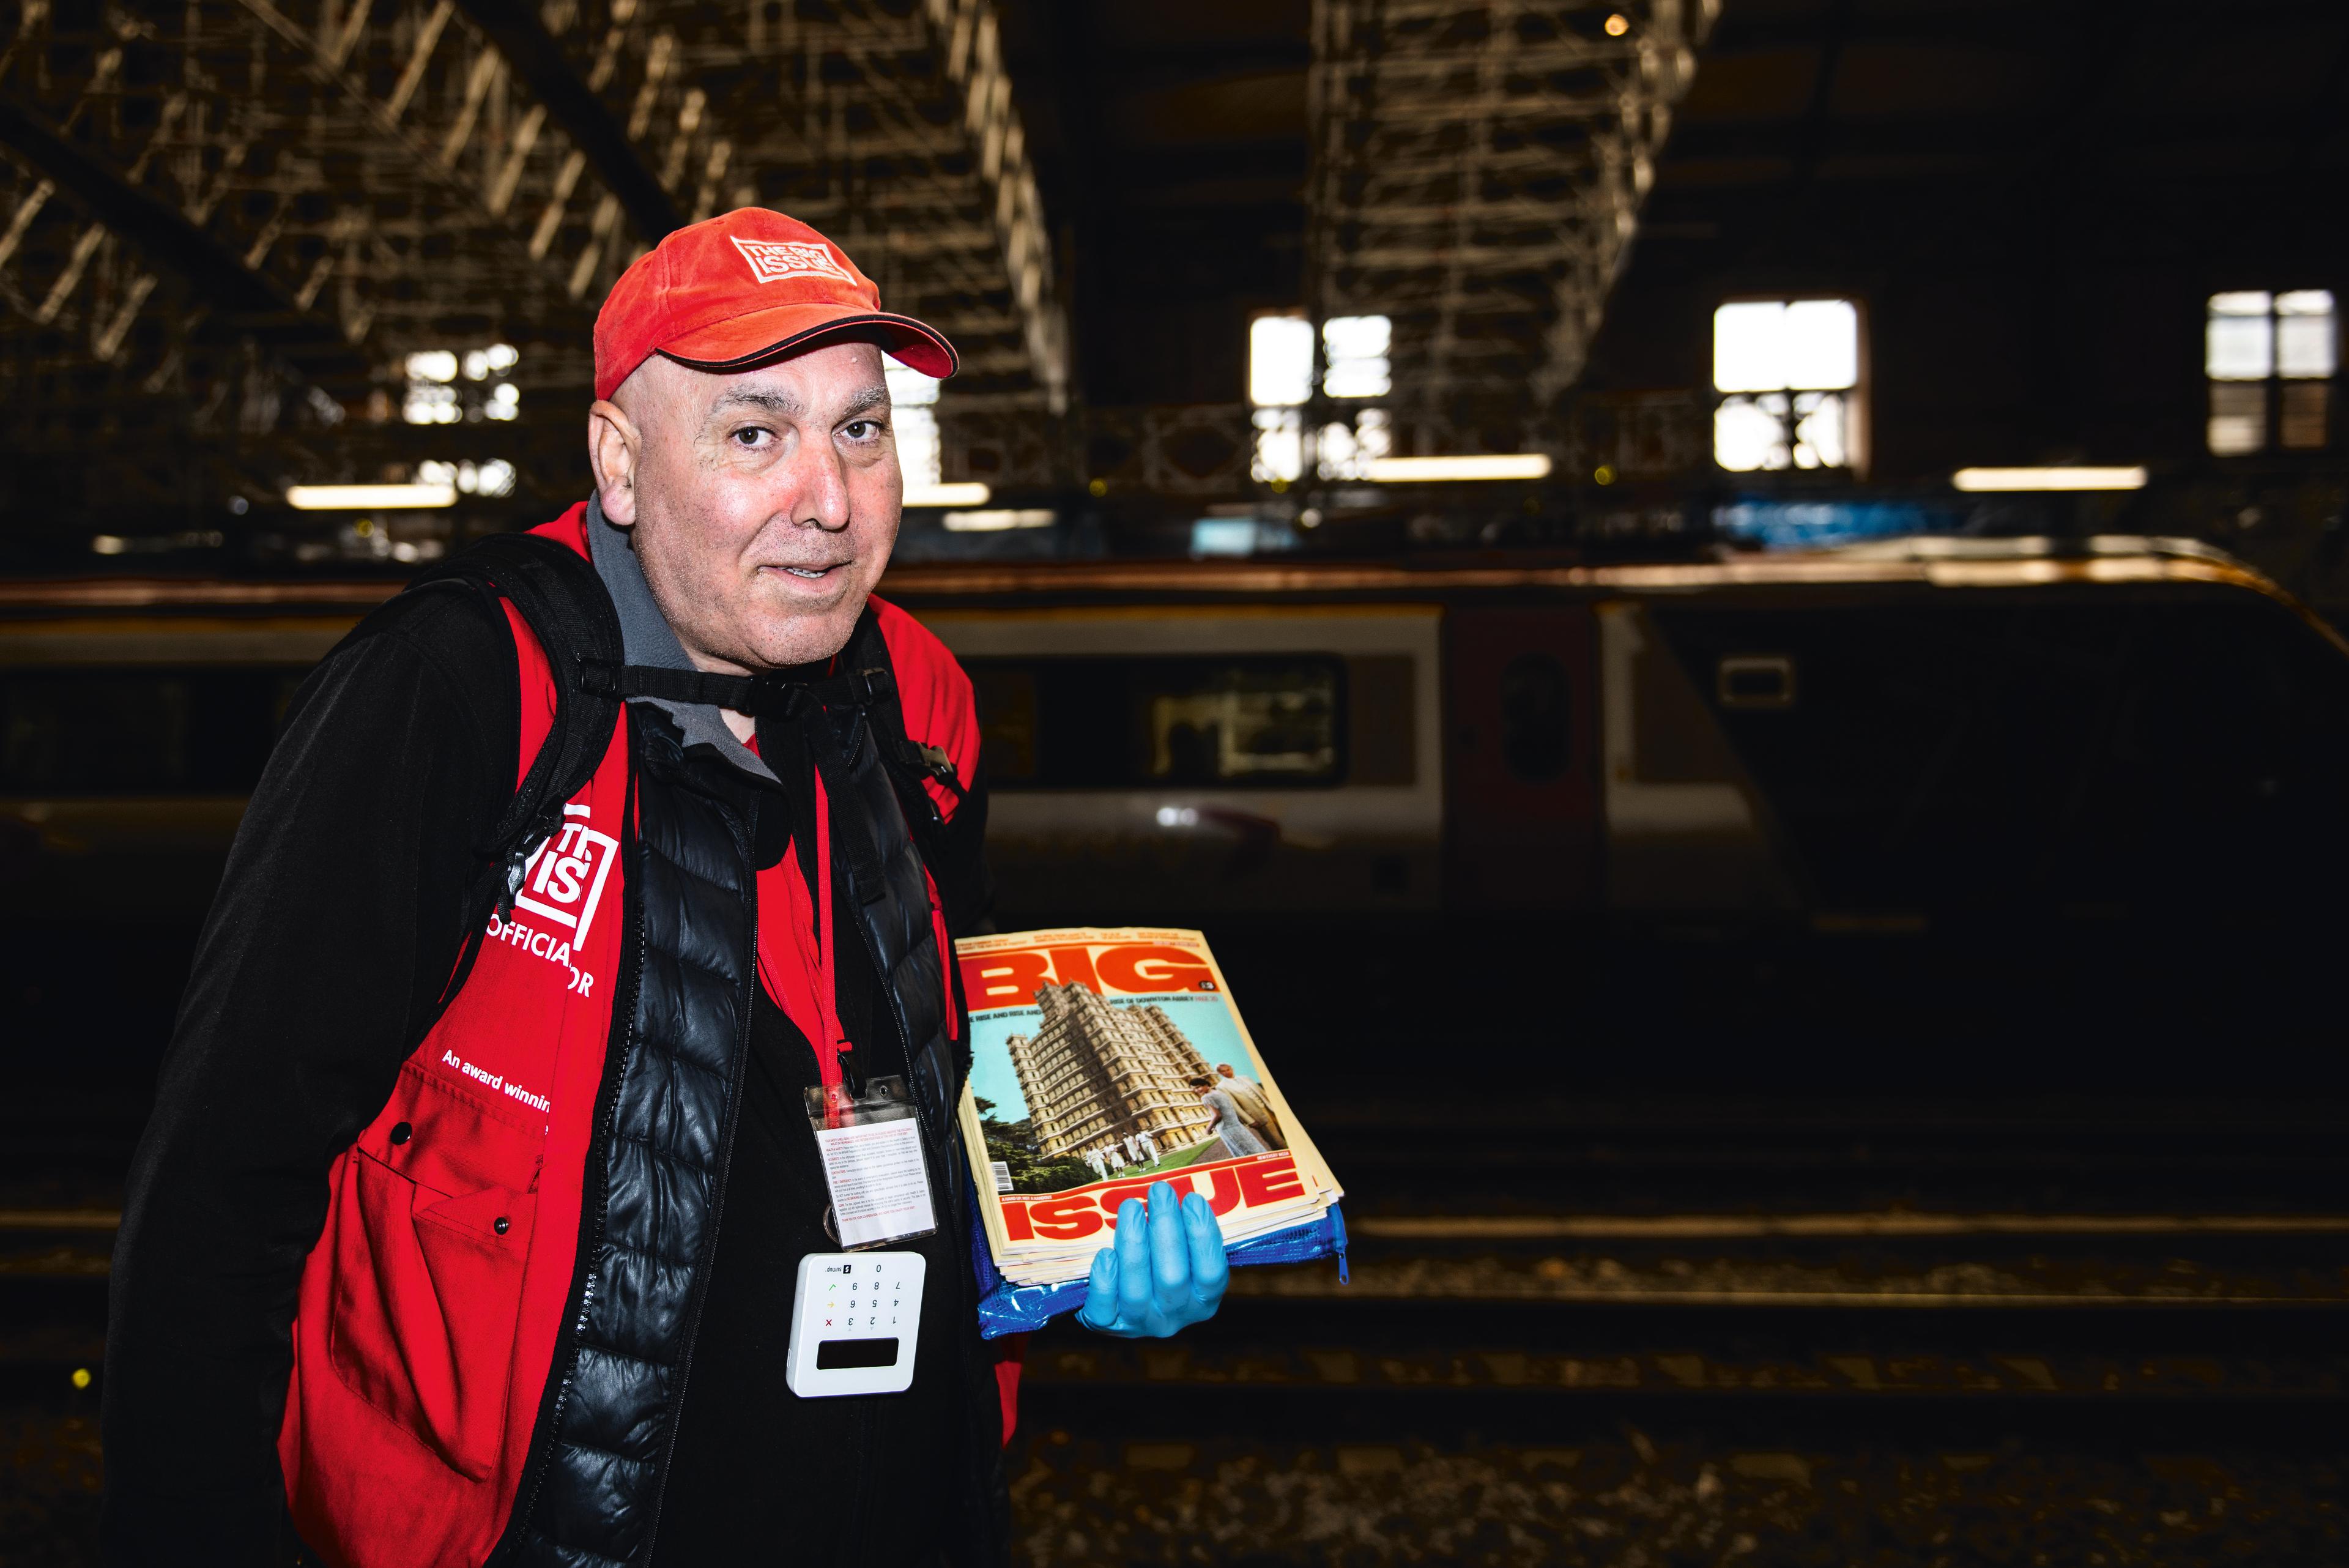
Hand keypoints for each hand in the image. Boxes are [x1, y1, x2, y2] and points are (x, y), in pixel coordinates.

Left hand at [1076, 1181, 1228, 1337]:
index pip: (1211, 1273)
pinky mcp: (1108, 1325)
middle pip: (1173, 1278)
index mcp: (1203, 1300)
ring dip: (1134, 1244)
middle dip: (1166, 1230)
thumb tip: (1181, 1189)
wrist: (1121, 1306)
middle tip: (1160, 1191)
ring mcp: (1141, 1323)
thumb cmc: (1158, 1266)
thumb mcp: (1183, 1255)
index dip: (1203, 1236)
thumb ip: (1185, 1233)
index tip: (1192, 1199)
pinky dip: (1105, 1280)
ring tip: (1131, 1207)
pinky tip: (1105, 1253)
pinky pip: (1105, 1309)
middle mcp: (1175, 1317)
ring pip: (1137, 1290)